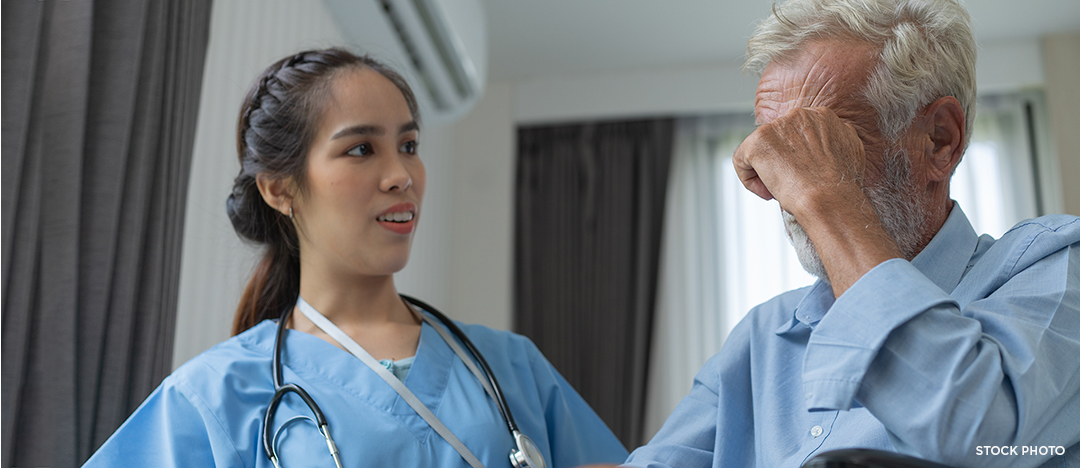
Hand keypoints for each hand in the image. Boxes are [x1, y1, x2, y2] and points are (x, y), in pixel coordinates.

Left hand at [733, 106, 901, 295]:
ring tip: (782, 190)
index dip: (797, 157)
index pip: (797, 132)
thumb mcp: (850, 151)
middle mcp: (798, 115)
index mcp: (822, 115)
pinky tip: (767, 192)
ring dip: (766, 173)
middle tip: (793, 184)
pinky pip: (742, 160)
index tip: (805, 174)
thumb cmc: (842, 186)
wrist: (829, 198)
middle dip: (781, 163)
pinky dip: (749, 180)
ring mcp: (776, 126)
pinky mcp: (758, 142)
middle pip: (777, 140)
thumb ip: (836, 140)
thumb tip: (829, 143)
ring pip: (759, 150)